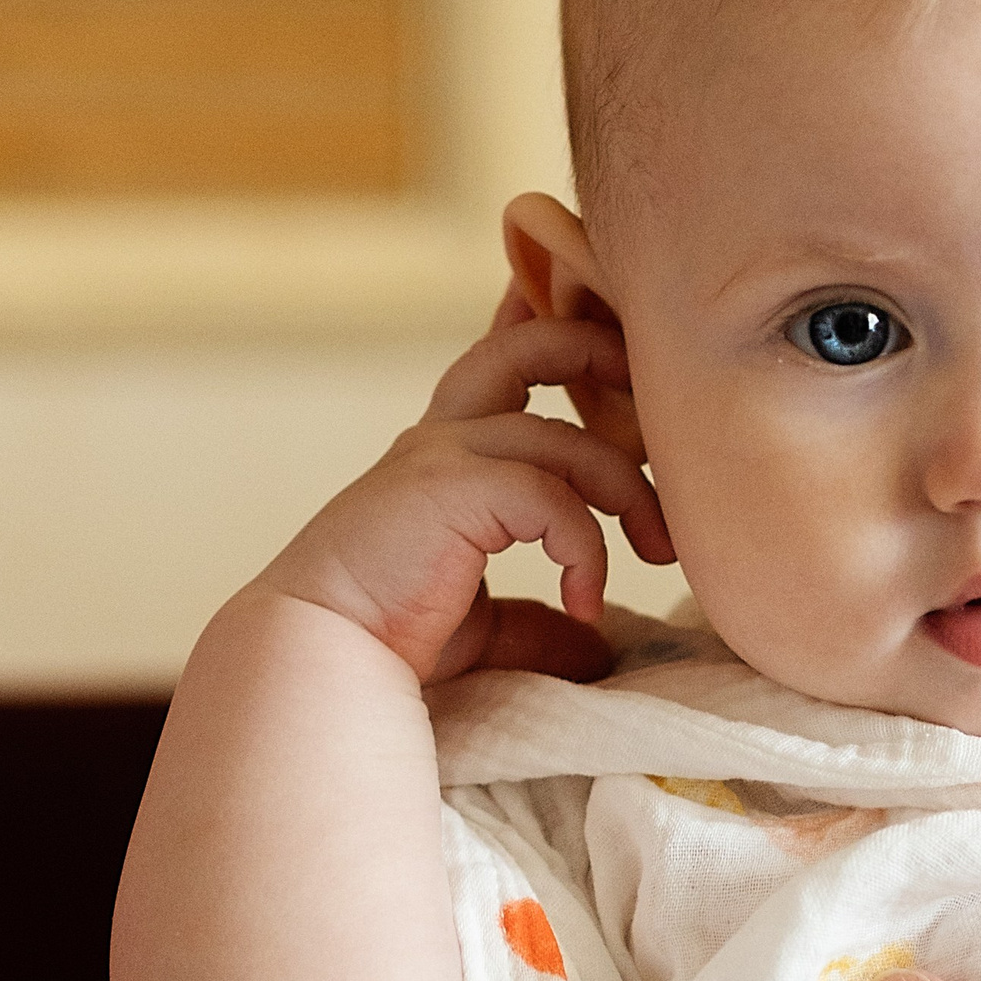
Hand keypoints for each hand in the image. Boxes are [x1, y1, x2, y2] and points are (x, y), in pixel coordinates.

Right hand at [253, 289, 675, 684]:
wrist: (317, 660)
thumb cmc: (383, 641)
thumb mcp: (478, 625)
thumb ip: (534, 620)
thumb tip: (594, 639)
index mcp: (445, 454)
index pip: (499, 363)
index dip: (546, 329)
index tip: (601, 320)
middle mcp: (440, 437)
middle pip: (527, 346)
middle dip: (599, 350)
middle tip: (662, 401)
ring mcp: (441, 454)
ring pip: (567, 439)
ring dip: (630, 494)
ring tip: (659, 553)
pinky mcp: (449, 486)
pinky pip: (552, 496)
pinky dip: (585, 549)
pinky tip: (585, 604)